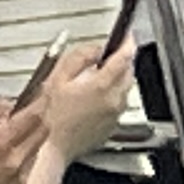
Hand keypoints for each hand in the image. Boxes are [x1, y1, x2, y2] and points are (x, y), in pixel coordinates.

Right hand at [0, 93, 48, 183]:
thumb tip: (3, 106)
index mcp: (1, 146)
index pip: (34, 115)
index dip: (40, 99)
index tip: (41, 88)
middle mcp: (17, 162)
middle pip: (43, 130)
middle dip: (38, 116)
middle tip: (24, 110)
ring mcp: (21, 179)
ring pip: (37, 147)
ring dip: (29, 136)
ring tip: (4, 139)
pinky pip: (28, 166)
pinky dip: (21, 156)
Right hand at [31, 37, 138, 165]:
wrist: (55, 147)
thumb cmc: (54, 117)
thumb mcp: (59, 79)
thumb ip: (79, 58)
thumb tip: (94, 50)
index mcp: (102, 86)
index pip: (124, 57)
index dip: (127, 42)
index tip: (127, 35)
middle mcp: (113, 100)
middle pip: (129, 72)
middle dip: (123, 60)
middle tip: (109, 56)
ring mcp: (115, 114)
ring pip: (126, 88)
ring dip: (118, 78)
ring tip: (98, 78)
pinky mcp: (113, 125)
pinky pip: (120, 104)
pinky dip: (113, 95)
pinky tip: (96, 98)